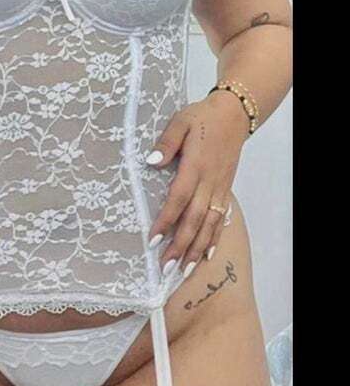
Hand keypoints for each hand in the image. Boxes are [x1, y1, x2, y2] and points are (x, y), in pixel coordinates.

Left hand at [145, 90, 248, 277]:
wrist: (234, 115)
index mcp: (195, 166)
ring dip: (197, 248)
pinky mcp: (225, 189)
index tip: (152, 240)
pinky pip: (220, 218)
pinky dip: (213, 237)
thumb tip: (151, 161)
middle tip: (165, 267)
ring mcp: (219, 187)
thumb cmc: (202, 117)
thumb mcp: (180, 122)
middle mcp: (209, 181)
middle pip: (194, 219)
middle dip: (180, 245)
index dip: (166, 220)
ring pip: (208, 224)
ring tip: (184, 270)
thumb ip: (167, 142)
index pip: (178, 198)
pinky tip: (207, 254)